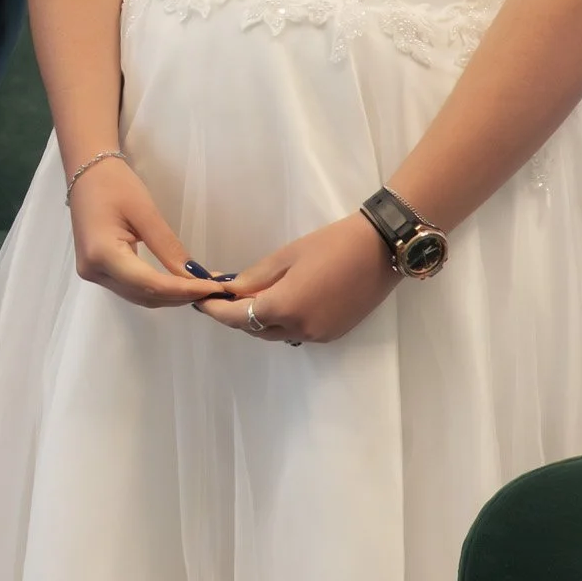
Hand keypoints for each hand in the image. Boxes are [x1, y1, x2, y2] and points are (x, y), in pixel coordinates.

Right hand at [68, 157, 232, 309]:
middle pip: (143, 295)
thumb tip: (195, 276)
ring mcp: (93, 272)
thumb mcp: (146, 213)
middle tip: (213, 289)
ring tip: (199, 287)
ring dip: (170, 295)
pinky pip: (131, 288)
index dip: (183, 290)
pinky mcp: (98, 269)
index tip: (213, 288)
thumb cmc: (115, 183)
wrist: (87, 171)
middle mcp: (94, 270)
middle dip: (180, 296)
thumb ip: (169, 248)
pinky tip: (176, 283)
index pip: (149, 284)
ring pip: (138, 296)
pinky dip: (156, 289)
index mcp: (102, 254)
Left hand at [198, 214, 398, 345]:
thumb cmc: (331, 245)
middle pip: (254, 329)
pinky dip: (282, 321)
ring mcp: (319, 335)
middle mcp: (299, 330)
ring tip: (248, 297)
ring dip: (258, 320)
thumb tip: (228, 288)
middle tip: (221, 295)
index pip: (237, 317)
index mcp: (284, 308)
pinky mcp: (334, 334)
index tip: (200, 299)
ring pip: (276, 334)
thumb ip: (254, 277)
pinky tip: (278, 302)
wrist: (380, 250)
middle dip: (235, 314)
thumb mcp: (286, 256)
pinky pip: (297, 333)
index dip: (215, 310)